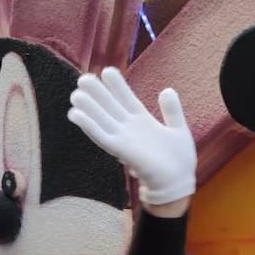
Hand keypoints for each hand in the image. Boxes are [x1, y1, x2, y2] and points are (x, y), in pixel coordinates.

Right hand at [67, 68, 195, 205]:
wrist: (178, 184)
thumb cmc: (179, 161)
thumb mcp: (179, 129)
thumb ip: (172, 111)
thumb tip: (167, 90)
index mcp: (143, 121)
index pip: (126, 98)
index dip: (117, 85)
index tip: (107, 70)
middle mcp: (130, 128)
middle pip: (110, 106)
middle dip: (97, 93)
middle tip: (83, 78)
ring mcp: (124, 139)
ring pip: (102, 120)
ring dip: (88, 108)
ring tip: (75, 94)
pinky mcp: (121, 151)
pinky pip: (101, 136)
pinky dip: (89, 126)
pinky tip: (76, 115)